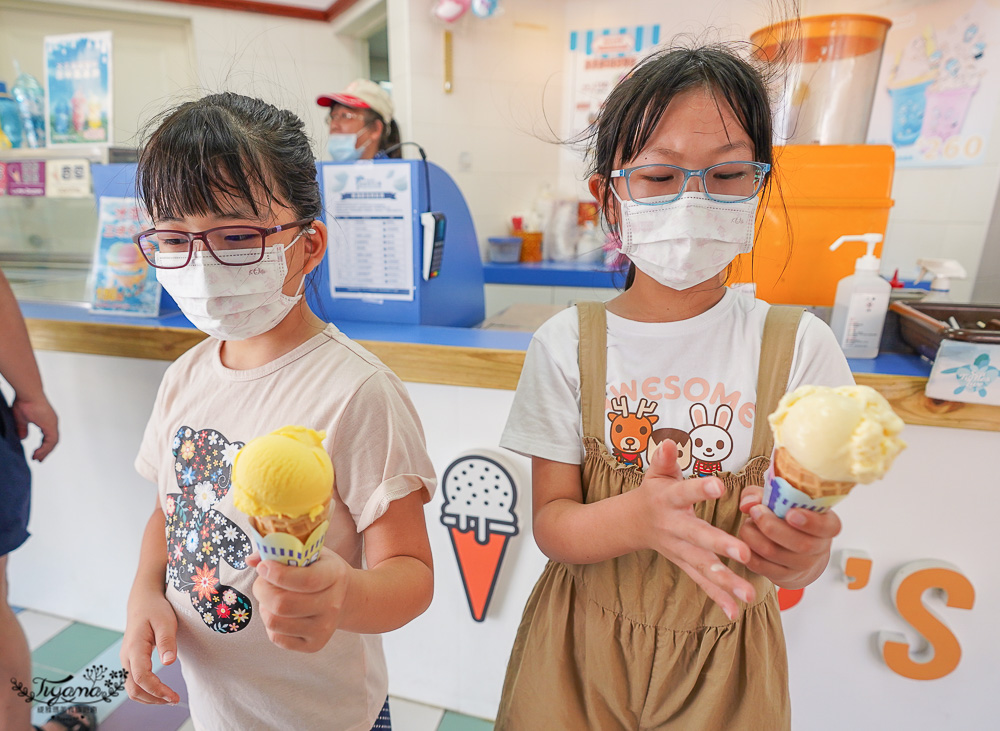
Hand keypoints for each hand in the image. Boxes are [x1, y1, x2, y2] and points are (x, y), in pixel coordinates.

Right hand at [12, 393, 57, 460]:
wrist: (27, 393)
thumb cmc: (24, 402)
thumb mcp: (22, 419)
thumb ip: (23, 429)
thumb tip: (23, 438)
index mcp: (47, 421)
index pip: (49, 438)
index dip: (44, 447)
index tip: (36, 455)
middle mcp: (52, 422)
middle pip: (52, 441)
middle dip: (45, 451)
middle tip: (38, 459)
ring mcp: (53, 423)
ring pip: (53, 442)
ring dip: (45, 451)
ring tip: (37, 458)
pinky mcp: (51, 424)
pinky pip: (51, 440)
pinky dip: (46, 448)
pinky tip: (38, 453)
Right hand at [120, 591, 178, 704]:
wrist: (143, 603)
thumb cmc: (155, 610)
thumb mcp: (166, 621)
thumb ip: (167, 642)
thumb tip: (169, 663)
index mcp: (135, 648)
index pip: (141, 677)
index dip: (156, 690)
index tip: (173, 696)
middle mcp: (126, 657)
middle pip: (133, 688)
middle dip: (153, 698)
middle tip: (174, 700)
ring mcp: (126, 660)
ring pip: (132, 688)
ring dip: (149, 698)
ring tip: (169, 699)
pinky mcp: (130, 661)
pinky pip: (134, 682)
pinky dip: (145, 691)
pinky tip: (160, 691)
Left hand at [249, 547, 350, 652]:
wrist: (344, 598)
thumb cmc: (320, 570)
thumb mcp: (309, 553)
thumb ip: (281, 551)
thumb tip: (251, 560)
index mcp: (334, 575)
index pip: (306, 580)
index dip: (278, 574)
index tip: (263, 566)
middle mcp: (332, 604)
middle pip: (283, 604)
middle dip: (262, 590)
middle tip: (262, 581)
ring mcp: (324, 628)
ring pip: (274, 622)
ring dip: (264, 607)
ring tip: (271, 597)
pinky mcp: (314, 645)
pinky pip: (276, 638)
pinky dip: (269, 624)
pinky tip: (279, 613)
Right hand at [634, 440, 753, 620]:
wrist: (630, 524)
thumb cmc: (653, 493)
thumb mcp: (655, 473)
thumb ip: (664, 459)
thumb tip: (669, 442)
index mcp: (668, 500)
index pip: (685, 492)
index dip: (700, 489)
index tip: (720, 486)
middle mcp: (674, 527)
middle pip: (697, 537)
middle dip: (719, 545)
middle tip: (743, 553)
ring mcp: (679, 549)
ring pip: (703, 565)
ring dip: (726, 581)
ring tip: (749, 594)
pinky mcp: (684, 563)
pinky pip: (702, 582)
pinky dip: (718, 598)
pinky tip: (735, 612)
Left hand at [738, 485, 841, 588]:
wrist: (790, 547)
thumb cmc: (785, 514)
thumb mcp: (780, 497)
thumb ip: (763, 494)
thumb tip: (748, 503)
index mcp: (827, 524)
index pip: (827, 527)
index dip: (811, 522)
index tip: (791, 513)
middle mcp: (819, 547)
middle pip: (800, 544)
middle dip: (772, 526)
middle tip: (755, 511)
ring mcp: (803, 565)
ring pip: (776, 554)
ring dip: (755, 537)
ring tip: (747, 524)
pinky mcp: (784, 576)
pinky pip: (762, 566)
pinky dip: (749, 552)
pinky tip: (744, 541)